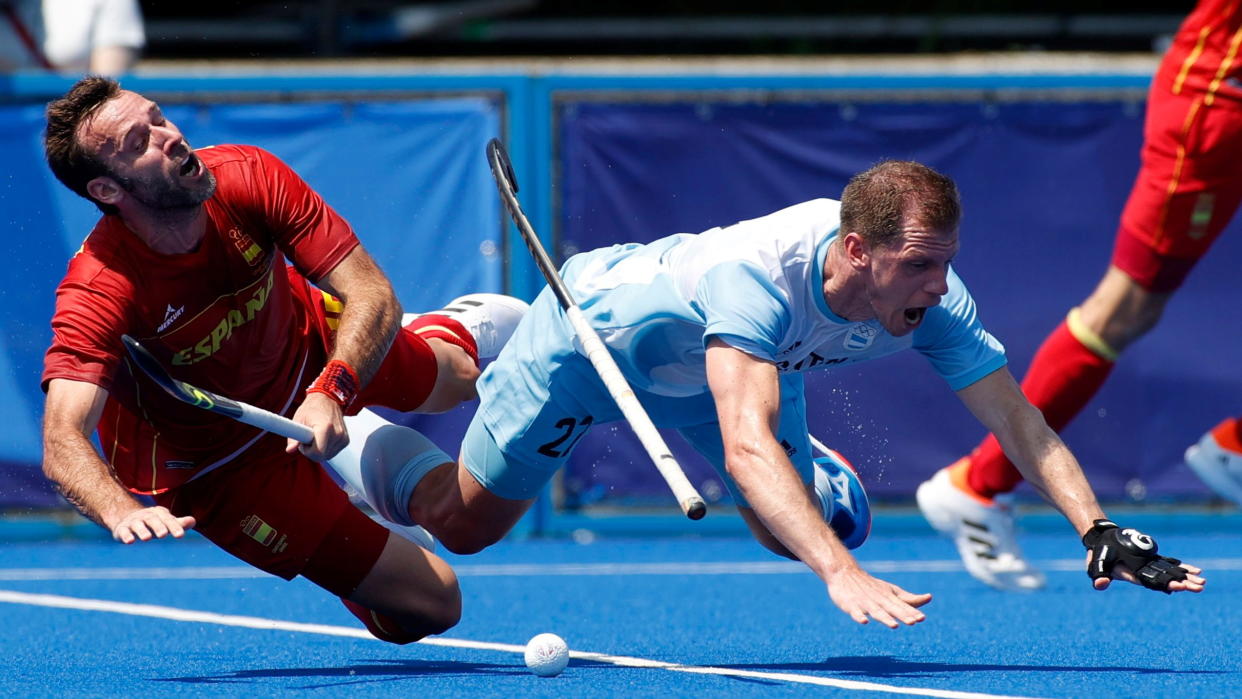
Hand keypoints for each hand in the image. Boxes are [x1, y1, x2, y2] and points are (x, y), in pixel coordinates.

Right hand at [111, 506, 195, 543]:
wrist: (127, 518)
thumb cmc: (154, 523)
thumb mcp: (166, 522)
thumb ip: (179, 523)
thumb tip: (193, 521)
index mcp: (159, 514)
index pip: (168, 520)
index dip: (175, 527)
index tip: (180, 536)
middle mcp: (146, 516)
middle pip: (153, 520)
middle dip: (158, 527)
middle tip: (163, 535)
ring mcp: (133, 522)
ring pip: (138, 525)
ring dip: (142, 531)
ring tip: (147, 538)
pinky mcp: (122, 529)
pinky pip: (124, 531)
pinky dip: (126, 535)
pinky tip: (129, 541)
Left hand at [286, 392, 348, 460]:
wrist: (327, 399)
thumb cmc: (311, 408)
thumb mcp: (298, 420)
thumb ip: (293, 438)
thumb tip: (290, 450)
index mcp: (326, 427)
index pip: (317, 453)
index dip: (307, 451)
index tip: (303, 442)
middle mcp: (338, 434)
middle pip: (322, 456)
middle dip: (312, 451)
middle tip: (308, 439)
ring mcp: (343, 437)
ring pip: (327, 456)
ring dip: (319, 450)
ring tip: (315, 437)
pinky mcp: (346, 440)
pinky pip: (333, 452)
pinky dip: (326, 449)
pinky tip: (323, 438)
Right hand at [825, 564, 932, 627]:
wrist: (844, 573)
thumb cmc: (872, 586)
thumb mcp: (891, 590)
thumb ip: (909, 598)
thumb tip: (929, 597)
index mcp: (888, 597)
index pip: (902, 606)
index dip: (911, 613)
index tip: (921, 618)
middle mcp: (878, 600)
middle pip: (891, 609)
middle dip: (902, 615)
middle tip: (913, 622)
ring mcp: (864, 602)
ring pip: (876, 612)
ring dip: (885, 618)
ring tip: (894, 626)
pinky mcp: (850, 605)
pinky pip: (855, 612)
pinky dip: (859, 616)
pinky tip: (864, 621)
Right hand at [1082, 519, 1205, 592]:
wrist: (1100, 541)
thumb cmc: (1096, 554)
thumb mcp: (1094, 564)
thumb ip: (1098, 576)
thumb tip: (1101, 584)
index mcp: (1131, 575)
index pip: (1150, 582)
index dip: (1164, 584)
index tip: (1179, 586)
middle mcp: (1142, 573)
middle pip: (1165, 580)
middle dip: (1182, 583)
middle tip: (1199, 587)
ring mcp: (1148, 566)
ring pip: (1170, 573)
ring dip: (1186, 578)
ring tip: (1202, 582)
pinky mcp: (1150, 559)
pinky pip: (1169, 564)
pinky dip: (1181, 567)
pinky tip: (1195, 570)